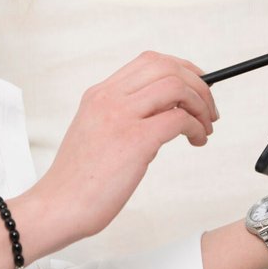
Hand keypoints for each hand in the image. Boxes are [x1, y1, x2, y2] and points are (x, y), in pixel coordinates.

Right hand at [21, 52, 216, 249]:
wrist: (58, 206)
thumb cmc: (78, 180)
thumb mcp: (96, 133)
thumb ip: (124, 117)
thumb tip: (164, 115)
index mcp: (99, 94)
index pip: (149, 62)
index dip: (181, 69)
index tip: (197, 84)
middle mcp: (108, 98)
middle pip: (166, 67)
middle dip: (198, 84)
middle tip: (209, 107)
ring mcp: (121, 117)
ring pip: (176, 86)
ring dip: (200, 104)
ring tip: (205, 126)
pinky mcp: (134, 140)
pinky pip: (179, 120)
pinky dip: (196, 127)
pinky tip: (197, 140)